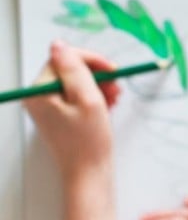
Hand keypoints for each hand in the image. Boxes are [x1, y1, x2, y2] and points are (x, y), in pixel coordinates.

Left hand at [23, 41, 121, 187]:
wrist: (88, 175)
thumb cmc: (89, 143)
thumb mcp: (88, 101)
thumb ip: (75, 70)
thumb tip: (61, 45)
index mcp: (40, 91)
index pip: (63, 60)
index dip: (91, 61)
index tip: (113, 70)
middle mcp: (39, 97)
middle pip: (69, 71)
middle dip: (96, 75)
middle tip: (117, 87)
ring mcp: (48, 108)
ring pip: (75, 84)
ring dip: (97, 86)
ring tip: (115, 98)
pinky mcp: (58, 117)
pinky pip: (75, 98)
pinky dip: (93, 98)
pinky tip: (107, 105)